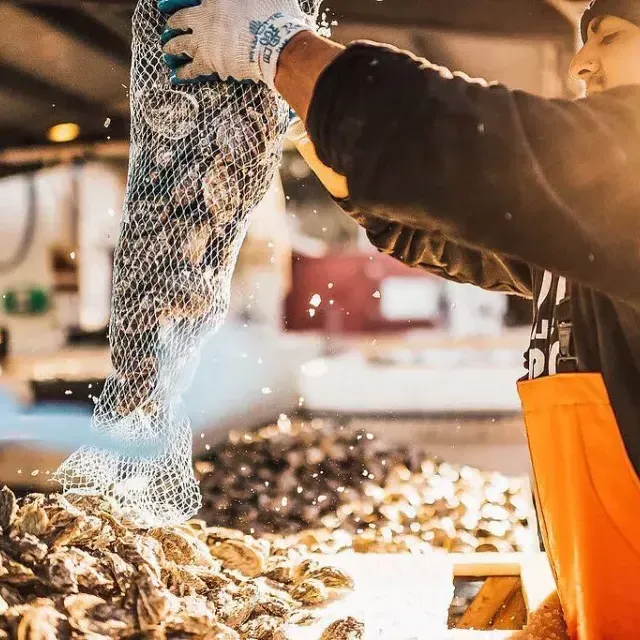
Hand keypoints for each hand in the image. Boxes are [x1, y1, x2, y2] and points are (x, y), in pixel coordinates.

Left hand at [159, 0, 314, 88]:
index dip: (187, 4)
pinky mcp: (208, 61)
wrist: (274, 43)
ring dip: (172, 46)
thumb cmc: (275, 16)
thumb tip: (257, 0)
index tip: (172, 5)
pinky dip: (184, 72)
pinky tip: (176, 76)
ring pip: (180, 43)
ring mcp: (204, 39)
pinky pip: (192, 68)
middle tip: (170, 28)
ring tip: (166, 50)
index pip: (197, 0)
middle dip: (175, 23)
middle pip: (182, 18)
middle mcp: (204, 16)